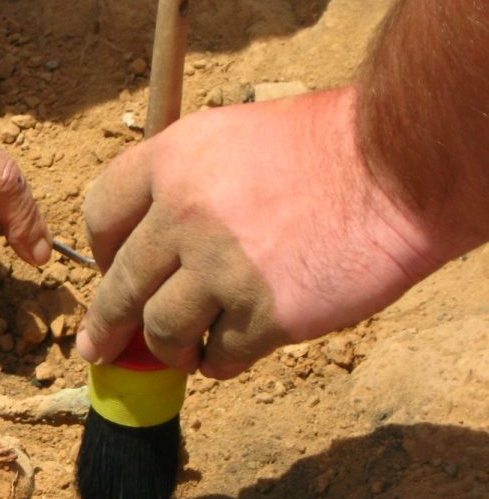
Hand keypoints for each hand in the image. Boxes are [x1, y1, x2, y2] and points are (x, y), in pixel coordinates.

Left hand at [76, 87, 440, 378]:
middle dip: (105, 326)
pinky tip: (228, 355)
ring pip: (162, 330)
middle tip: (97, 349)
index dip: (100, 250)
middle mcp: (184, 214)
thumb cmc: (327, 148)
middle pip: (119, 285)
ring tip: (185, 352)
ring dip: (169, 349)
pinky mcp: (263, 315)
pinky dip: (219, 362)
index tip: (108, 269)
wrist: (400, 172)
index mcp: (173, 161)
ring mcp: (221, 268)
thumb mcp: (235, 136)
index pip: (101, 213)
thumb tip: (152, 242)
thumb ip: (187, 184)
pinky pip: (219, 355)